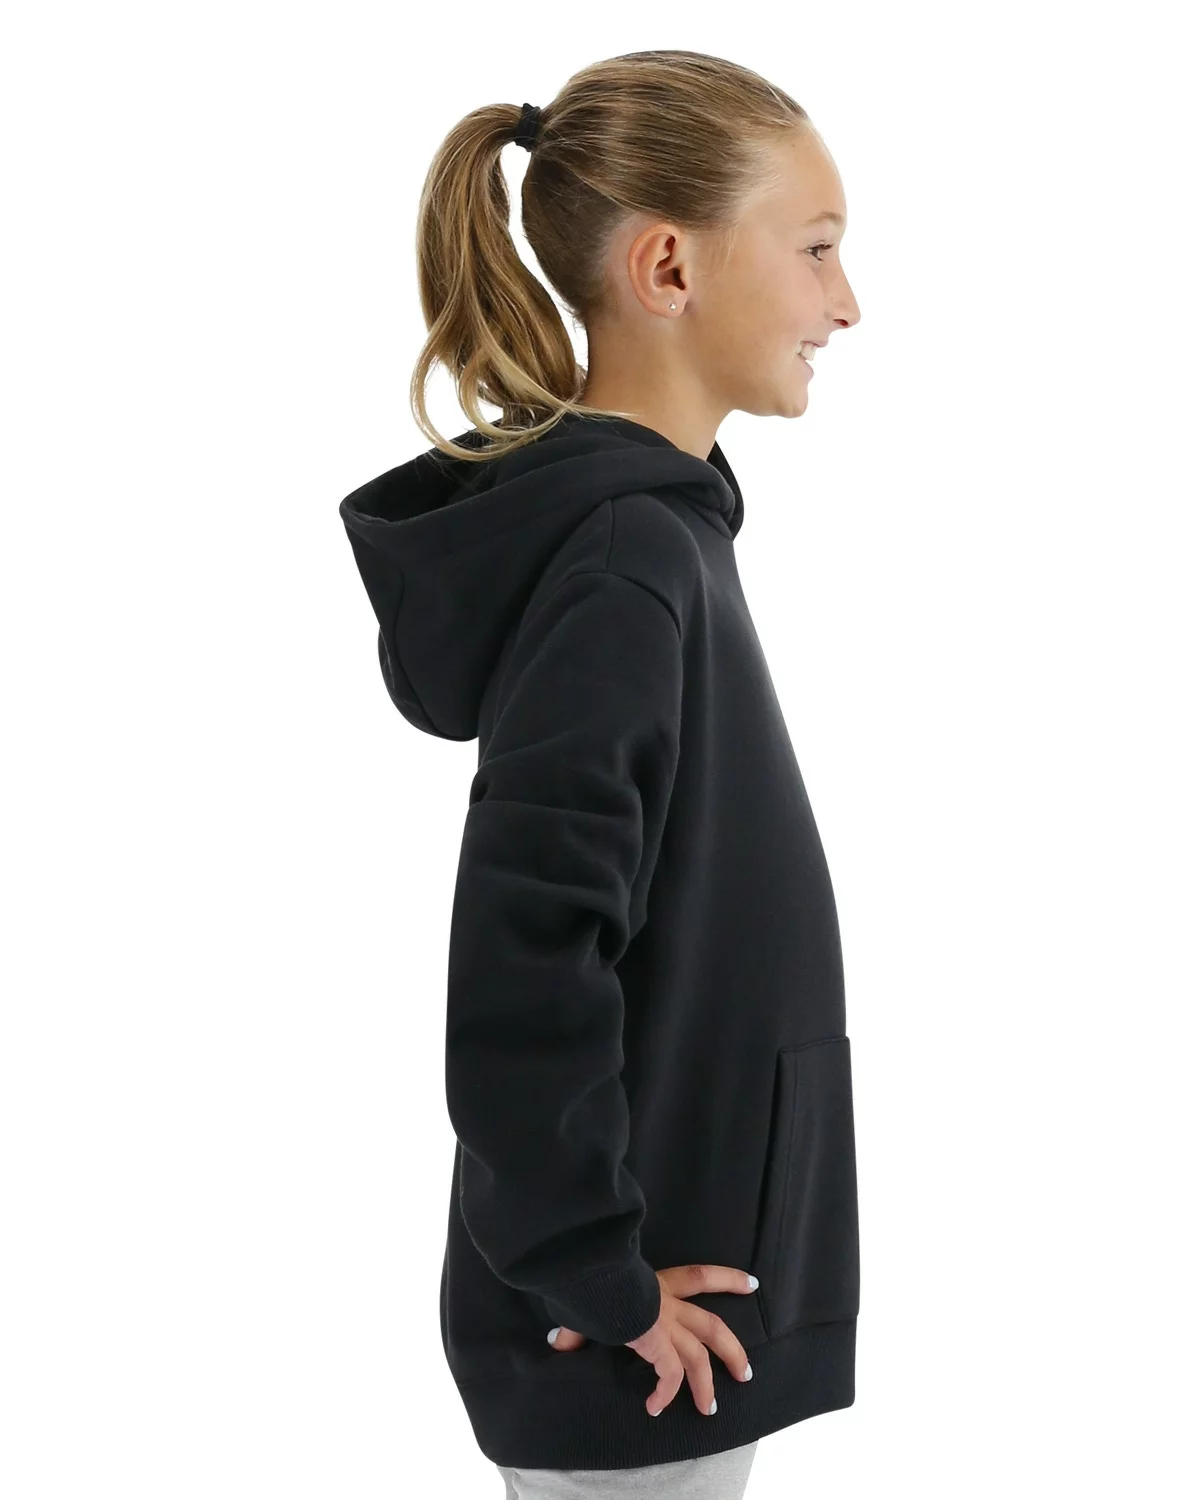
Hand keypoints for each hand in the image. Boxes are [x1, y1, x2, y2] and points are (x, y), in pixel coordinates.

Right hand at [546, 1263, 756, 1417]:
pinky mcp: (658, 1343)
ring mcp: (667, 1324)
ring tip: (711, 1408)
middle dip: (733, 1350)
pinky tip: (655, 1407)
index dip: (727, 1279)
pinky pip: (671, 1375)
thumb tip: (558, 1341)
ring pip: (700, 1357)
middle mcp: (669, 1304)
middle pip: (713, 1326)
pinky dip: (666, 1393)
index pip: (699, 1277)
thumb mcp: (593, 1299)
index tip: (752, 1284)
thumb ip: (581, 1325)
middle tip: (746, 1372)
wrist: (595, 1274)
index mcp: (659, 1285)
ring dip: (708, 1384)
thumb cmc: (593, 1277)